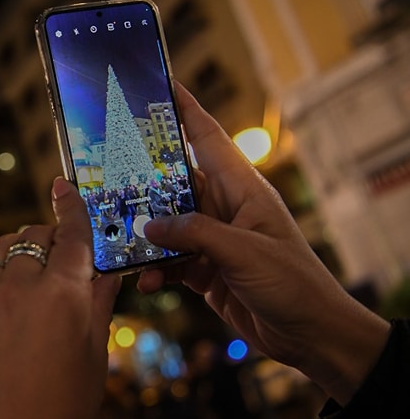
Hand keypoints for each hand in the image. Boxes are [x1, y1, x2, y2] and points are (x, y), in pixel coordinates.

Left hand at [0, 177, 121, 418]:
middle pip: (32, 236)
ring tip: (27, 275)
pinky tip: (7, 317)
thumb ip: (98, 299)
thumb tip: (105, 267)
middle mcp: (20, 289)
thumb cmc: (69, 404)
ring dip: (15, 254)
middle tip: (59, 257)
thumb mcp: (95, 348)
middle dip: (48, 238)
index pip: (70, 233)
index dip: (70, 206)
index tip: (64, 186)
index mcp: (63, 294)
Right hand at [140, 82, 389, 403]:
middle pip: (175, 181)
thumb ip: (194, 234)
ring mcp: (214, 239)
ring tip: (116, 233)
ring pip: (166, 223)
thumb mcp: (242, 252)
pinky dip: (154, 269)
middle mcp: (225, 208)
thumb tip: (149, 225)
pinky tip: (144, 279)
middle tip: (107, 166)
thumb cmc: (293, 284)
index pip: (207, 138)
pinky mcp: (206, 269)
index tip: (159, 83)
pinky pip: (169, 260)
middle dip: (143, 176)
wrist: (310, 335)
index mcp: (242, 189)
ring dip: (143, 231)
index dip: (184, 109)